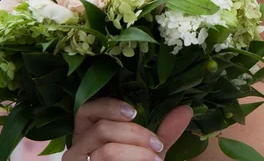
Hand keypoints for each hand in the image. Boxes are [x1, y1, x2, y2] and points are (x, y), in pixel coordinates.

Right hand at [62, 98, 192, 160]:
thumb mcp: (150, 149)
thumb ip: (165, 131)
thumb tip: (186, 109)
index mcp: (89, 129)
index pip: (87, 108)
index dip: (110, 106)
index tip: (135, 111)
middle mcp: (77, 144)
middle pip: (101, 128)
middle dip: (135, 134)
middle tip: (158, 144)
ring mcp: (78, 160)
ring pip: (106, 150)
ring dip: (136, 151)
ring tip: (156, 158)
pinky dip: (132, 159)